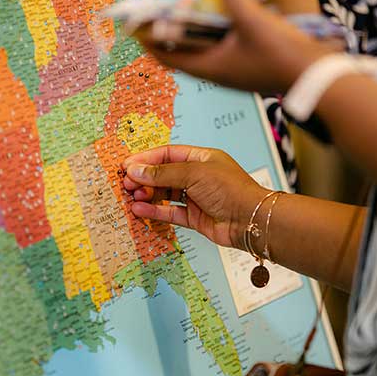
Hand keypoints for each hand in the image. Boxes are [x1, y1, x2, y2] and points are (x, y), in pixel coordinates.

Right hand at [123, 145, 267, 249]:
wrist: (250, 220)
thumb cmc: (229, 189)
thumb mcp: (193, 174)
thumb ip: (162, 173)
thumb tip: (136, 170)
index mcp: (201, 158)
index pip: (168, 155)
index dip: (146, 159)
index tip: (127, 165)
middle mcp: (198, 176)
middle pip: (164, 174)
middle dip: (144, 178)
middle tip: (126, 183)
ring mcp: (196, 197)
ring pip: (165, 194)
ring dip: (147, 194)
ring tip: (131, 196)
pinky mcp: (195, 217)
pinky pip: (170, 212)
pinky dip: (155, 211)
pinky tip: (140, 209)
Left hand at [140, 0, 327, 93]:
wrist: (311, 77)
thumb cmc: (281, 54)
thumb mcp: (253, 20)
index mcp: (208, 68)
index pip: (165, 56)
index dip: (149, 39)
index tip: (139, 21)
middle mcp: (213, 72)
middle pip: (179, 52)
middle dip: (169, 30)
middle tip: (173, 5)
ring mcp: (226, 71)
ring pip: (197, 50)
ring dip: (190, 31)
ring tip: (192, 6)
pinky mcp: (239, 67)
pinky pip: (213, 50)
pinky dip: (207, 34)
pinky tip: (216, 16)